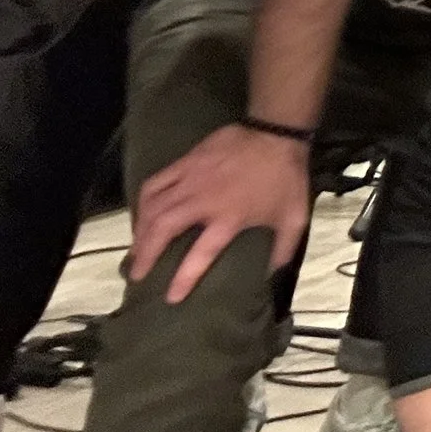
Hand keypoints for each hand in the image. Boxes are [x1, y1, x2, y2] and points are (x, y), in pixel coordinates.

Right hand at [130, 122, 311, 301]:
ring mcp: (191, 178)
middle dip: (146, 254)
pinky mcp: (185, 161)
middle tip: (137, 273)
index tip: (171, 298)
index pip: (200, 253)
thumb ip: (283, 249)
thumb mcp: (294, 217)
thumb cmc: (285, 178)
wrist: (277, 134)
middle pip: (162, 229)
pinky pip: (154, 182)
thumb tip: (273, 275)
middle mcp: (203, 199)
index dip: (184, 277)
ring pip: (152, 206)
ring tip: (136, 248)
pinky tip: (141, 213)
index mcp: (229, 216)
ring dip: (139, 230)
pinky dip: (142, 201)